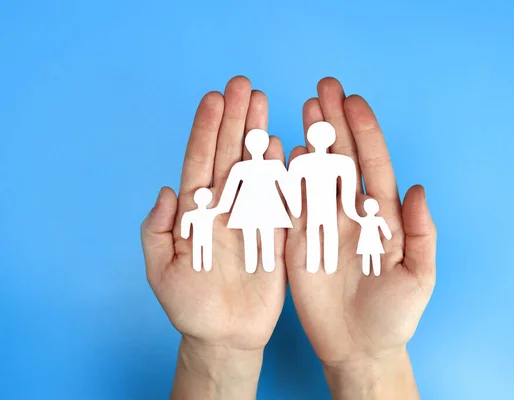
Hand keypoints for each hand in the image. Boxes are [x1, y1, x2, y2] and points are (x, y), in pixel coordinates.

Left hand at [140, 76, 286, 398]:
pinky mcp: (274, 232)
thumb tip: (167, 191)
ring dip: (257, 134)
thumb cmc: (190, 306)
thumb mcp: (161, 270)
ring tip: (262, 102)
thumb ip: (159, 230)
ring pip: (254, 167)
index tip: (213, 97)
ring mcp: (250, 216)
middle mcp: (223, 206)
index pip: (200, 161)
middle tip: (244, 85)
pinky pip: (278, 197)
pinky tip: (280, 145)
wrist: (225, 335)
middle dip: (234, 118)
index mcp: (195, 211)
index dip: (205, 129)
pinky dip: (280, 172)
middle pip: (229, 154)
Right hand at [286, 78, 435, 398]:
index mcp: (382, 216)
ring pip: (315, 174)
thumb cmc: (394, 314)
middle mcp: (351, 212)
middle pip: (342, 159)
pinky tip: (284, 151)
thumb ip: (420, 232)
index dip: (365, 133)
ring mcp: (323, 223)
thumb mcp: (418, 276)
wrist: (359, 346)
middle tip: (325, 87)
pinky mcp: (298, 240)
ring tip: (305, 107)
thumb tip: (416, 188)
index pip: (373, 165)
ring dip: (311, 141)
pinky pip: (291, 205)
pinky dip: (286, 179)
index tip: (354, 102)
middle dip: (335, 123)